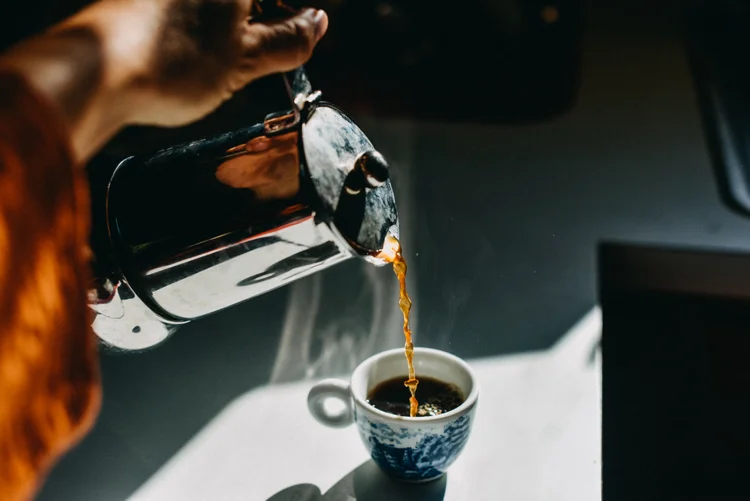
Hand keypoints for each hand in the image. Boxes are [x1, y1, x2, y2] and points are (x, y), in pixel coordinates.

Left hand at [0, 0, 327, 161]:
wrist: (96, 73)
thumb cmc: (172, 62)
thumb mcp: (246, 59)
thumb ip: (288, 40)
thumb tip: (316, 24)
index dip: (299, 13)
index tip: (310, 26)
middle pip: (249, 0)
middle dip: (270, 15)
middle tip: (278, 47)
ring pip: (222, 5)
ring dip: (240, 22)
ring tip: (233, 59)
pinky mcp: (148, 2)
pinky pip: (193, 10)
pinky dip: (207, 24)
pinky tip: (201, 54)